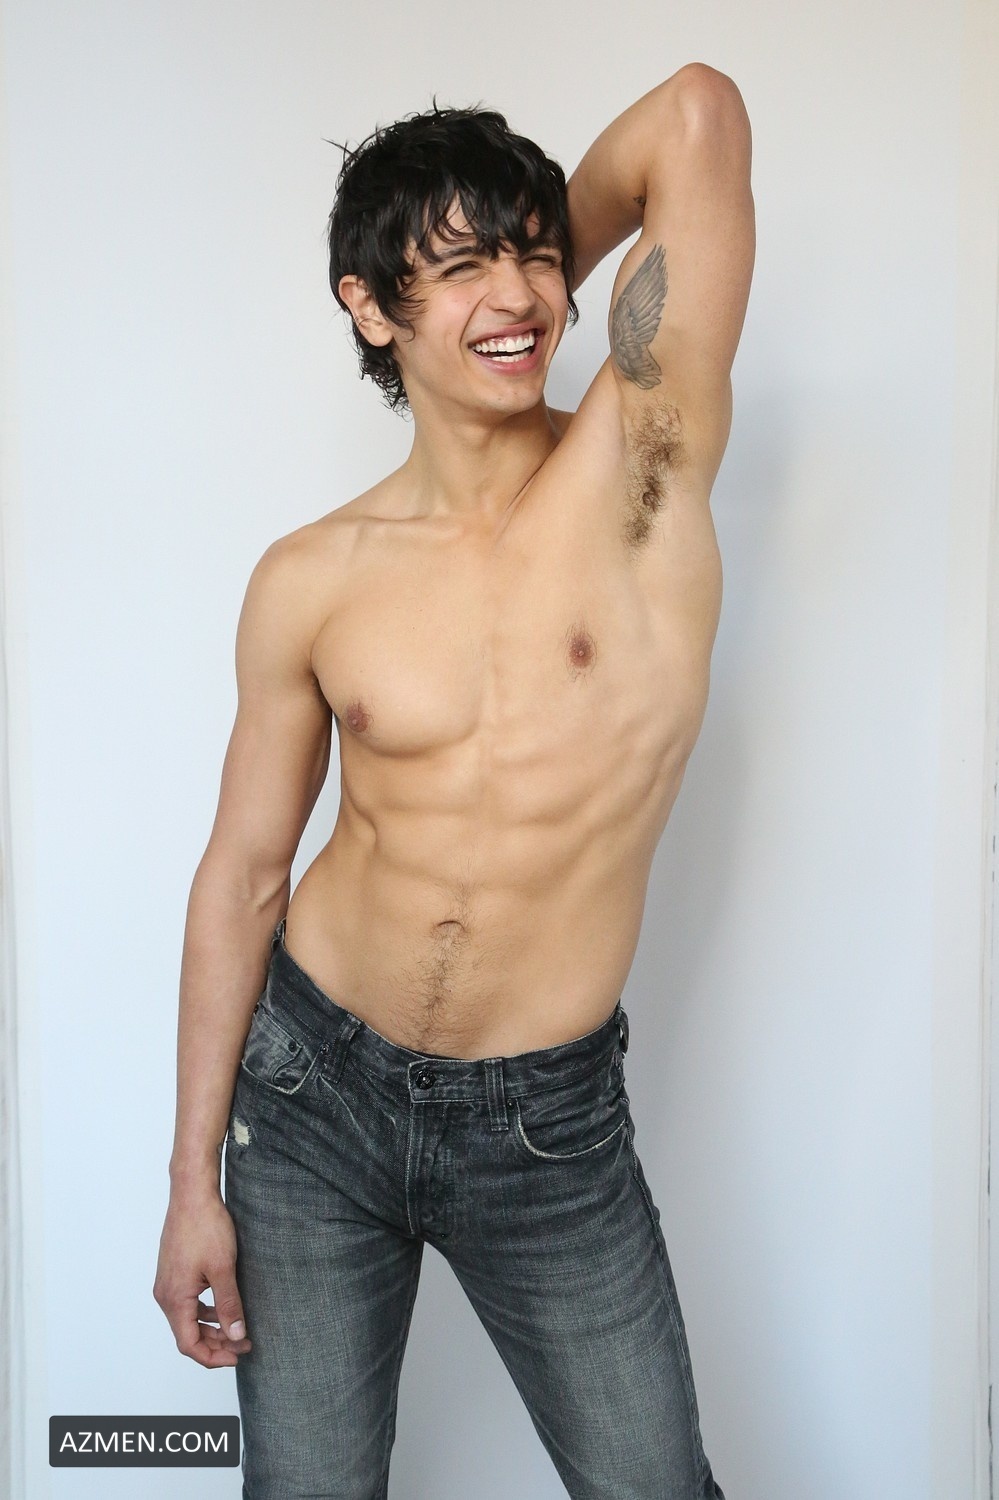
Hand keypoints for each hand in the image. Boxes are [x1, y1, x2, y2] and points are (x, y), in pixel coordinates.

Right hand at [153, 1189, 252, 1367]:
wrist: (192, 1194)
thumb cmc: (205, 1226)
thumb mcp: (223, 1268)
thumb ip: (229, 1305)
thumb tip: (235, 1335)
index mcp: (174, 1298)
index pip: (189, 1344)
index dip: (213, 1356)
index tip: (237, 1355)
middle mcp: (165, 1294)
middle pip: (187, 1334)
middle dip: (216, 1344)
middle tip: (243, 1344)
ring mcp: (168, 1282)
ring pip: (188, 1319)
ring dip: (211, 1328)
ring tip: (237, 1328)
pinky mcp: (174, 1272)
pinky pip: (187, 1302)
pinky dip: (205, 1311)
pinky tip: (224, 1306)